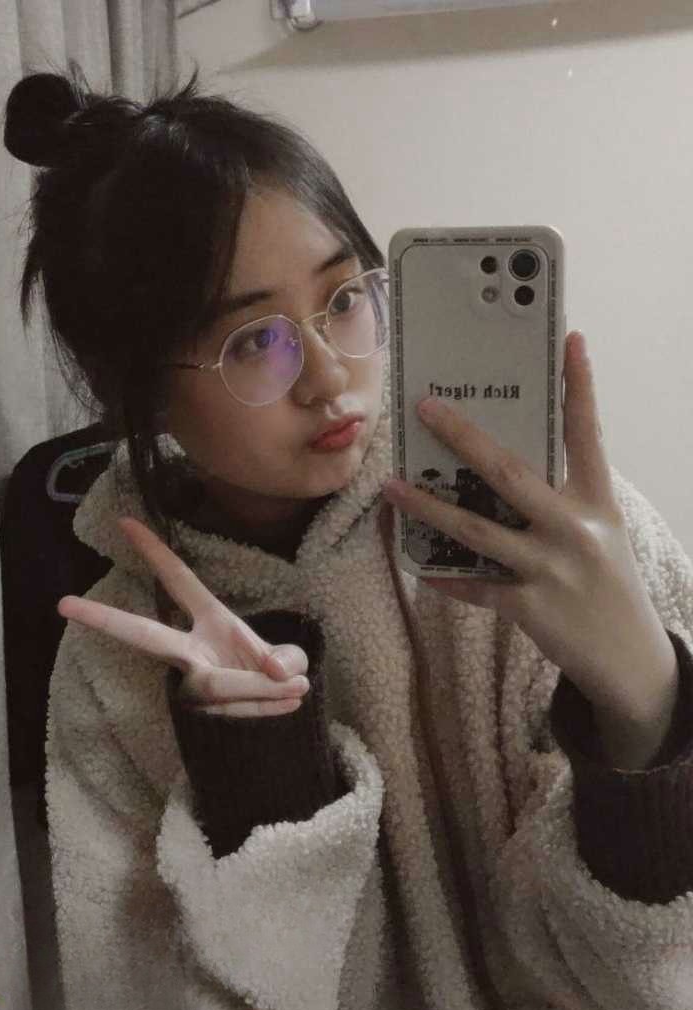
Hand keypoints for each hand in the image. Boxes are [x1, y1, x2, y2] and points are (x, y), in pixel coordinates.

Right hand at [56, 516, 309, 717]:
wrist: (273, 723)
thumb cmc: (273, 675)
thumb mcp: (289, 658)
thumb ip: (288, 657)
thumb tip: (275, 671)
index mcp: (211, 620)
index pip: (179, 581)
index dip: (155, 552)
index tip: (125, 522)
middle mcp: (190, 652)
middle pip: (145, 636)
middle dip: (107, 620)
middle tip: (64, 604)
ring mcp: (190, 686)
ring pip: (222, 686)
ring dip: (264, 690)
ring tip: (297, 688)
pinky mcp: (200, 717)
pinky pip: (239, 711)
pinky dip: (271, 708)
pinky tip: (291, 703)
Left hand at [382, 330, 676, 722]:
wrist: (629, 656)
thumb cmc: (608, 582)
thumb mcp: (600, 531)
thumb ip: (561, 500)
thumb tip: (502, 470)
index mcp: (596, 502)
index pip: (587, 433)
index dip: (579, 386)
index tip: (569, 340)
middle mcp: (574, 528)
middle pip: (510, 472)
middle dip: (463, 437)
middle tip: (426, 408)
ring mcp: (551, 568)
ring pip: (476, 529)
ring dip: (428, 507)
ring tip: (391, 487)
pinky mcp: (530, 606)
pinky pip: (475, 585)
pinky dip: (446, 577)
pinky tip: (419, 567)